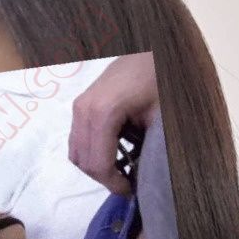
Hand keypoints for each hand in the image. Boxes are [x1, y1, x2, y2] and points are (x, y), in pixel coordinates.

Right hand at [68, 52, 158, 195]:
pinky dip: (93, 153)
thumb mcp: (161, 117)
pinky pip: (78, 140)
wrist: (151, 48)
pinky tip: (115, 152)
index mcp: (102, 113)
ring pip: (77, 154)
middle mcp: (83, 110)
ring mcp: (79, 106)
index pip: (98, 164)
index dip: (114, 184)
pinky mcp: (80, 106)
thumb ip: (149, 150)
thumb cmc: (159, 80)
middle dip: (105, 178)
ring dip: (97, 168)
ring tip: (122, 169)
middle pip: (84, 162)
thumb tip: (146, 181)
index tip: (132, 191)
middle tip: (128, 182)